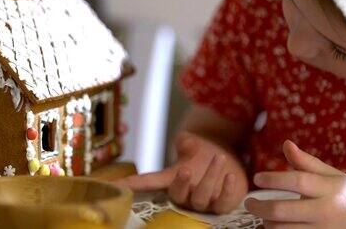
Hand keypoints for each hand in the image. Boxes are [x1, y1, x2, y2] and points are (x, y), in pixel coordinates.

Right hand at [115, 132, 247, 213]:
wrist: (226, 160)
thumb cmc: (202, 153)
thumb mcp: (192, 145)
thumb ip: (186, 142)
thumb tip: (184, 141)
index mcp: (170, 179)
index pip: (147, 183)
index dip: (131, 185)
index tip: (113, 186)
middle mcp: (184, 194)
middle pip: (177, 195)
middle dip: (181, 184)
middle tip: (186, 170)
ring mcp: (202, 203)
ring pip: (202, 198)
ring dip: (210, 178)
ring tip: (219, 157)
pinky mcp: (222, 205)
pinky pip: (223, 204)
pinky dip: (227, 191)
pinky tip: (231, 176)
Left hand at [246, 140, 345, 228]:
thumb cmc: (344, 194)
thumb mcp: (331, 175)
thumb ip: (306, 162)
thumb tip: (285, 143)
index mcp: (327, 189)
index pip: (297, 182)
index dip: (274, 179)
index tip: (256, 178)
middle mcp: (324, 211)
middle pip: (283, 210)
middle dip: (260, 206)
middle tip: (248, 202)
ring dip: (267, 222)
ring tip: (262, 215)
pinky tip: (274, 226)